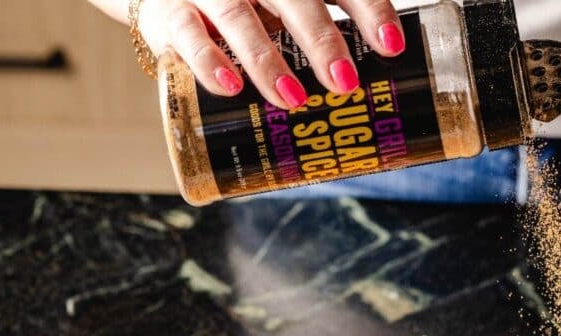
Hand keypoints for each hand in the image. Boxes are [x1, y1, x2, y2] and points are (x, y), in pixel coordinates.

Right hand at [136, 0, 404, 108]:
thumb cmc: (250, 11)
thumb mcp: (290, 14)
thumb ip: (330, 37)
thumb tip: (385, 76)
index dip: (369, 10)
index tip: (391, 47)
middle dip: (321, 40)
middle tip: (345, 83)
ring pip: (238, 17)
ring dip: (267, 61)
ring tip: (294, 99)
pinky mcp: (169, 12)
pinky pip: (186, 33)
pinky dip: (209, 61)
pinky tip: (231, 87)